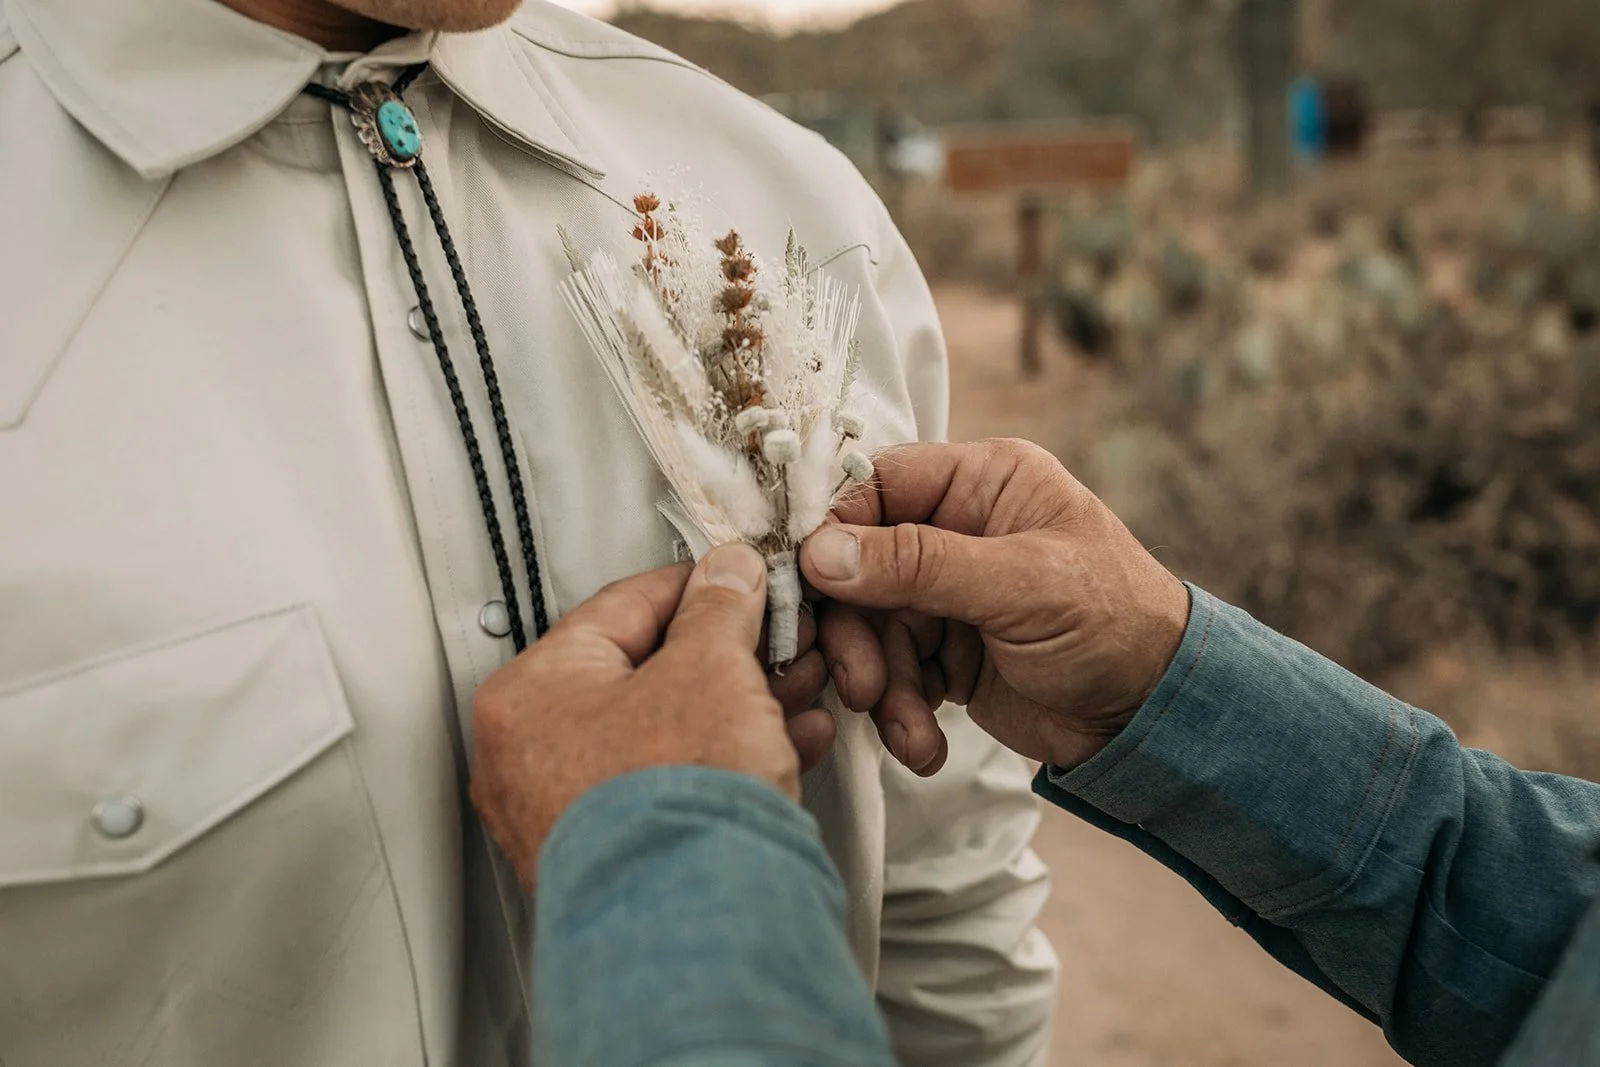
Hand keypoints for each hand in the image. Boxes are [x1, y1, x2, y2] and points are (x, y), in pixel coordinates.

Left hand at [470, 543, 834, 887]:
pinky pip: (675, 786)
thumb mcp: (711, 668)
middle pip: (645, 675)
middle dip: (729, 656)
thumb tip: (725, 575)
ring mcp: (569, 815)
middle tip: (778, 643)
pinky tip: (789, 746)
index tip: (739, 581)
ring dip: (741, 706)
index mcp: (527, 694)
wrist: (693, 927)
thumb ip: (719, 608)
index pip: (620, 608)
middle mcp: (529, 758)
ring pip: (667, 733)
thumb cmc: (674, 804)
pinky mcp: (617, 857)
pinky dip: (729, 761)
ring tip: (798, 692)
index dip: (696, 587)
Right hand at [799, 438, 1189, 773]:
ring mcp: (948, 593)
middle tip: (860, 683)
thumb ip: (920, 565)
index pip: (876, 485)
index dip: (835, 532)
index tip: (808, 583)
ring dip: (879, 683)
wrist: (1155, 720)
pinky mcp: (946, 651)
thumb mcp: (1021, 586)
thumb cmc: (1115, 625)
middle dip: (856, 631)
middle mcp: (957, 528)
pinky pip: (894, 672)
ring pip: (870, 627)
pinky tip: (923, 743)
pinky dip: (900, 711)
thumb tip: (822, 552)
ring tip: (904, 725)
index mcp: (981, 482)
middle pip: (860, 565)